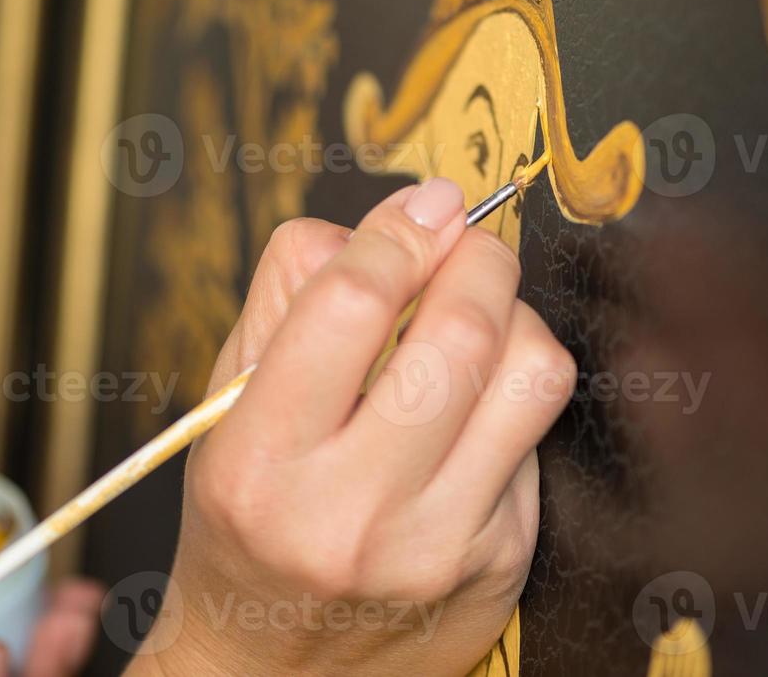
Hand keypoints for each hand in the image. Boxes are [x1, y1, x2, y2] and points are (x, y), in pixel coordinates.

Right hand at [129, 179, 575, 675]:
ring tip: (480, 318)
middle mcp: (350, 513)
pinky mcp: (499, 563)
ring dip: (516, 316)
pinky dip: (511, 398)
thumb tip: (404, 215)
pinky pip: (539, 436)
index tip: (427, 203)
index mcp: (260, 462)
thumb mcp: (228, 411)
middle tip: (469, 242)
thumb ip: (292, 297)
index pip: (350, 303)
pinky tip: (470, 411)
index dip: (401, 230)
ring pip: (531, 373)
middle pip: (460, 330)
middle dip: (479, 256)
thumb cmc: (249, 525)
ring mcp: (436, 546)